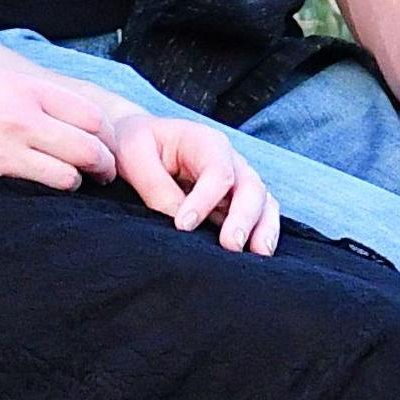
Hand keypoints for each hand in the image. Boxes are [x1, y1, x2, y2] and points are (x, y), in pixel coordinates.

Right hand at [0, 53, 121, 188]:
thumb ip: (23, 92)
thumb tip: (55, 109)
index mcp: (22, 86)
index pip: (89, 115)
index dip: (105, 134)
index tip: (105, 143)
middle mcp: (21, 116)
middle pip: (89, 148)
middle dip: (104, 165)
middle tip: (105, 173)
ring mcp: (5, 147)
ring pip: (68, 177)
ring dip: (76, 182)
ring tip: (73, 184)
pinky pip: (35, 189)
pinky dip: (47, 192)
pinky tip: (42, 191)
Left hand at [97, 107, 278, 254]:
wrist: (139, 143)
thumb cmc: (136, 145)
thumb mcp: (135, 156)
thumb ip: (157, 188)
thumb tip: (181, 225)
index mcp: (205, 142)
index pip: (218, 172)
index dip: (204, 200)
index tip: (182, 226)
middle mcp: (230, 161)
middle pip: (251, 187)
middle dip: (244, 217)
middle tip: (230, 245)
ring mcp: (237, 182)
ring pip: (264, 204)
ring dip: (263, 230)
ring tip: (257, 255)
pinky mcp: (237, 203)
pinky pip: (261, 218)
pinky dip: (263, 235)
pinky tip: (257, 257)